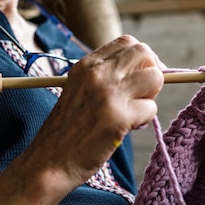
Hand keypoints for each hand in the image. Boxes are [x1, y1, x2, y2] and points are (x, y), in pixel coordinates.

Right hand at [28, 35, 164, 186]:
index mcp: (86, 65)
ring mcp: (108, 93)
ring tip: (135, 113)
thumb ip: (105, 77)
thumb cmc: (68, 131)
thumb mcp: (79, 91)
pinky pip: (151, 108)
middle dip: (152, 72)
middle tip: (143, 95)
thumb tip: (145, 71)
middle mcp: (97, 74)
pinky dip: (145, 120)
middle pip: (145, 53)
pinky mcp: (119, 117)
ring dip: (151, 96)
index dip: (142, 58)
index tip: (141, 76)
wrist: (49, 162)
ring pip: (155, 77)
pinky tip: (126, 129)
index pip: (127, 42)